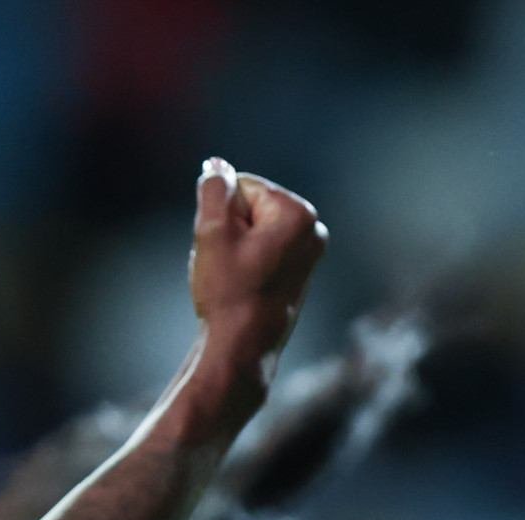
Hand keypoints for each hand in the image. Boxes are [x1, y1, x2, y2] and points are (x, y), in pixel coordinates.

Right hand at [188, 158, 327, 396]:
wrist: (243, 349)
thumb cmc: (229, 294)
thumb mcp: (212, 233)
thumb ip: (214, 190)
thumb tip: (216, 165)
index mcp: (298, 212)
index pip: (242, 187)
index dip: (221, 215)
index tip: (223, 250)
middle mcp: (313, 229)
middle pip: (251, 208)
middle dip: (229, 231)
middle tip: (225, 267)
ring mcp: (310, 253)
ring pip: (254, 232)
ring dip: (234, 249)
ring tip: (232, 280)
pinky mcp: (301, 273)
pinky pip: (263, 253)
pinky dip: (245, 265)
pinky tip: (241, 289)